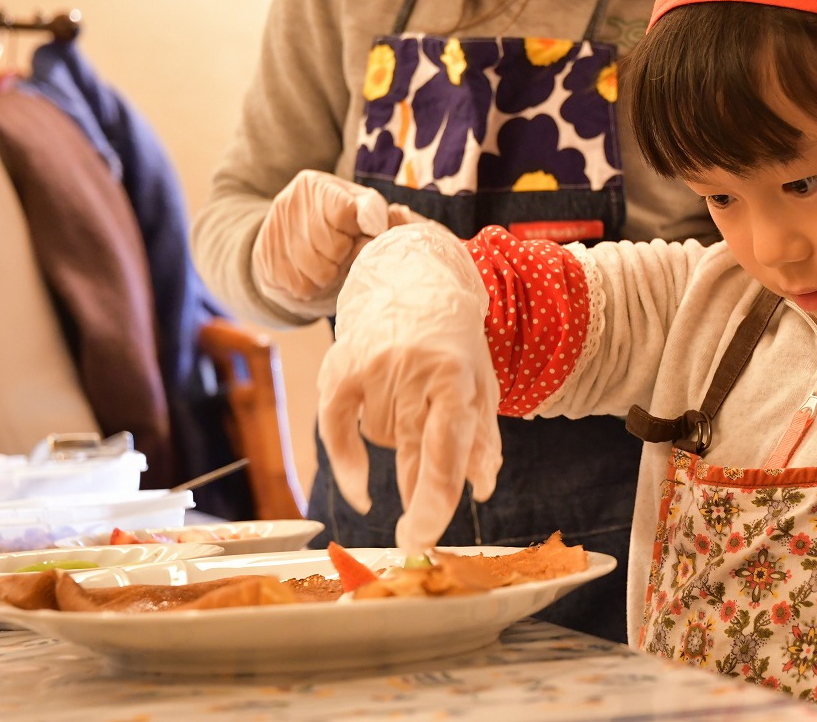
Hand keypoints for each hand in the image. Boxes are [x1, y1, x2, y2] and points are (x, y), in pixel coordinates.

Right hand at [251, 170, 427, 314]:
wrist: (286, 241)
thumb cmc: (335, 225)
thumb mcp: (358, 210)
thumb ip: (380, 214)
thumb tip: (399, 214)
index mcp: (316, 186)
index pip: (345, 214)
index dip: (359, 232)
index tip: (359, 235)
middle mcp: (290, 203)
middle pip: (334, 246)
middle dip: (346, 255)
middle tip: (344, 253)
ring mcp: (274, 232)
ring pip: (319, 270)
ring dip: (332, 274)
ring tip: (331, 264)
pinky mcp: (265, 259)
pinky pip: (302, 286)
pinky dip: (314, 287)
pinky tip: (313, 274)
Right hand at [317, 224, 501, 551]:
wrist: (413, 279)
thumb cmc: (454, 340)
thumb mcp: (481, 383)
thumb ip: (482, 438)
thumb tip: (480, 489)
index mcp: (455, 376)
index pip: (445, 448)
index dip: (435, 499)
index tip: (425, 536)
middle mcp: (412, 371)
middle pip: (411, 453)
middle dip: (415, 499)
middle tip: (415, 535)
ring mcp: (372, 368)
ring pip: (381, 440)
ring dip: (397, 444)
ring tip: (412, 407)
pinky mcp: (339, 367)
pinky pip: (334, 430)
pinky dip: (347, 463)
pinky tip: (361, 489)